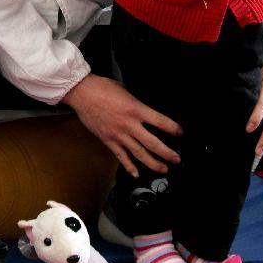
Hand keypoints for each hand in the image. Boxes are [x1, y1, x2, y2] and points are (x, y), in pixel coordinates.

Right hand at [62, 73, 182, 176]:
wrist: (83, 94)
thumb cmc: (103, 88)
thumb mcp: (126, 92)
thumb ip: (136, 104)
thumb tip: (143, 111)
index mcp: (136, 109)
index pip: (160, 122)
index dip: (173, 128)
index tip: (180, 133)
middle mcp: (130, 125)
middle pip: (153, 143)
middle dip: (167, 153)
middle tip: (176, 159)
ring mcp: (119, 135)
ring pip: (139, 154)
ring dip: (153, 163)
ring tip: (163, 169)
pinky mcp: (108, 140)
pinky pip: (121, 156)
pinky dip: (129, 166)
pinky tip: (136, 174)